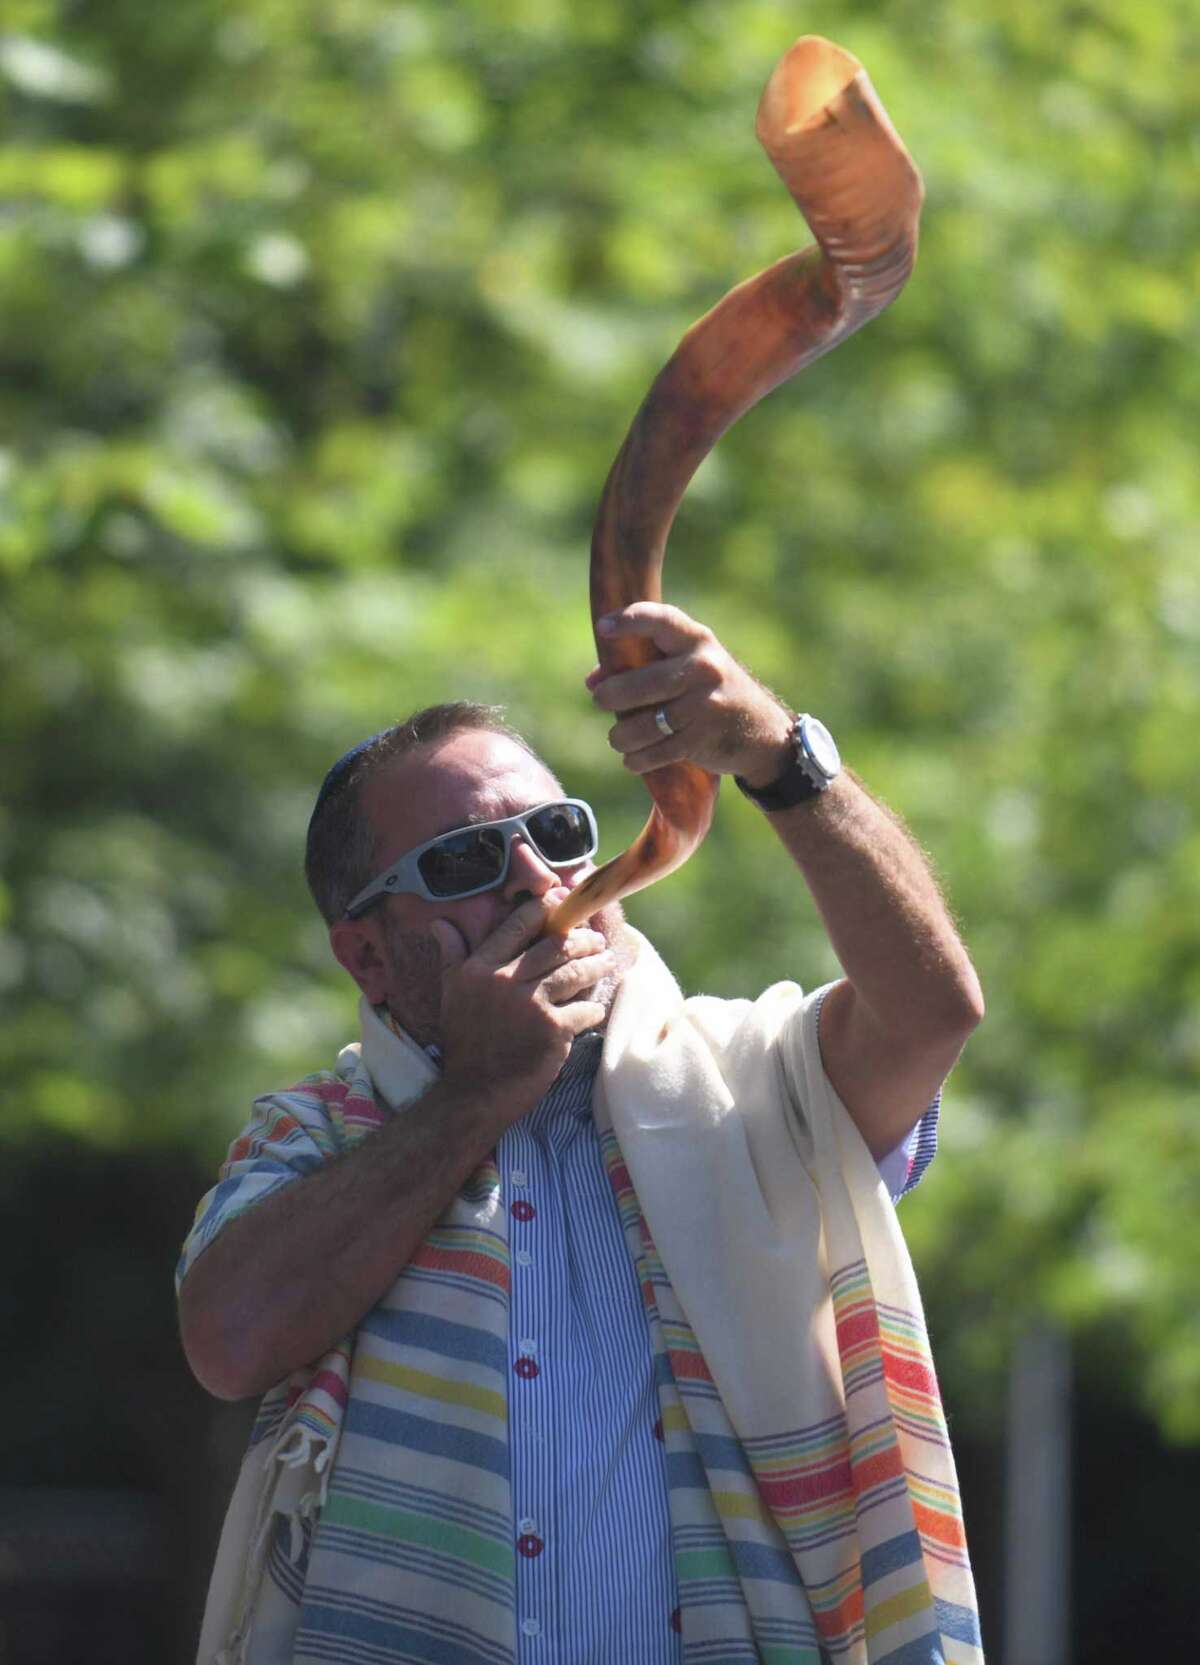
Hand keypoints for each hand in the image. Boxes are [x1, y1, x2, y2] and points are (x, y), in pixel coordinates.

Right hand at [431, 890, 613, 1118]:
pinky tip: (595, 1007)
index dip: (545, 910)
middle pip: (555, 945)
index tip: (561, 904)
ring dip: (595, 966)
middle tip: (595, 940)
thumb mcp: (450, 993)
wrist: (475, 1092)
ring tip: (606, 963)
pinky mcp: (552, 1030)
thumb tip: (440, 922)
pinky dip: (592, 1008)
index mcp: (479, 968)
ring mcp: (531, 1004)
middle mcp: (504, 980)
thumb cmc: (464, 1041)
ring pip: (574, 973)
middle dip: (581, 939)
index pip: (518, 925)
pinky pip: (583, 1009)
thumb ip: (451, 954)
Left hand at [586, 603, 793, 786]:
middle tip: (601, 700)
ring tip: (617, 738)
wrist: (762, 731)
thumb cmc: (710, 690)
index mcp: (697, 640)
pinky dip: (637, 759)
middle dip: (611, 695)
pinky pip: (655, 751)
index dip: (629, 620)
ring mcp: (704, 704)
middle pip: (641, 683)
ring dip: (621, 735)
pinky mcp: (702, 738)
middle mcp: (703, 668)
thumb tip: (593, 682)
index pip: (661, 620)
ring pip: (643, 724)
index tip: (602, 627)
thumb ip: (642, 666)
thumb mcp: (687, 666)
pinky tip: (632, 758)